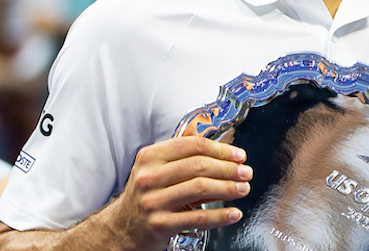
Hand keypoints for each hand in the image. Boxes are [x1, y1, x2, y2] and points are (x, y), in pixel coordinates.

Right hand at [105, 136, 251, 250]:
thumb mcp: (157, 168)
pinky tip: (233, 213)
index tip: (239, 155)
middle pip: (199, 166)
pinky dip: (220, 216)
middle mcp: (149, 177)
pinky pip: (198, 218)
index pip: (193, 146)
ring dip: (228, 188)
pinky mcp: (159, 225)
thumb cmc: (147, 194)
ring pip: (200, 188)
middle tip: (246, 172)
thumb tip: (216, 141)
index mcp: (150, 157)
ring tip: (243, 189)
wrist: (122, 227)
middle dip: (229, 168)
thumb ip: (183, 153)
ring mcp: (153, 201)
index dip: (221, 149)